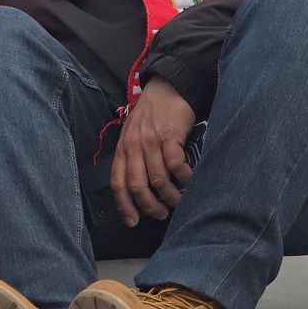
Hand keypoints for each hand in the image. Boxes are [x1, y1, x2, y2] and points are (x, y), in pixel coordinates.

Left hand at [111, 78, 195, 226]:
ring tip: (177, 201)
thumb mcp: (133, 134)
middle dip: (149, 206)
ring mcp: (151, 141)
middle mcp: (134, 146)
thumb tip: (138, 188)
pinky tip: (189, 180)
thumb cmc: (151, 114)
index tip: (132, 221)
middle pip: (137, 185)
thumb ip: (132, 157)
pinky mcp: (170, 135)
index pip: (118, 182)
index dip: (124, 205)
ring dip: (169, 196)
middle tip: (161, 214)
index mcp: (123, 148)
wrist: (167, 87)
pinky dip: (183, 176)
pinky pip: (175, 164)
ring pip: (157, 179)